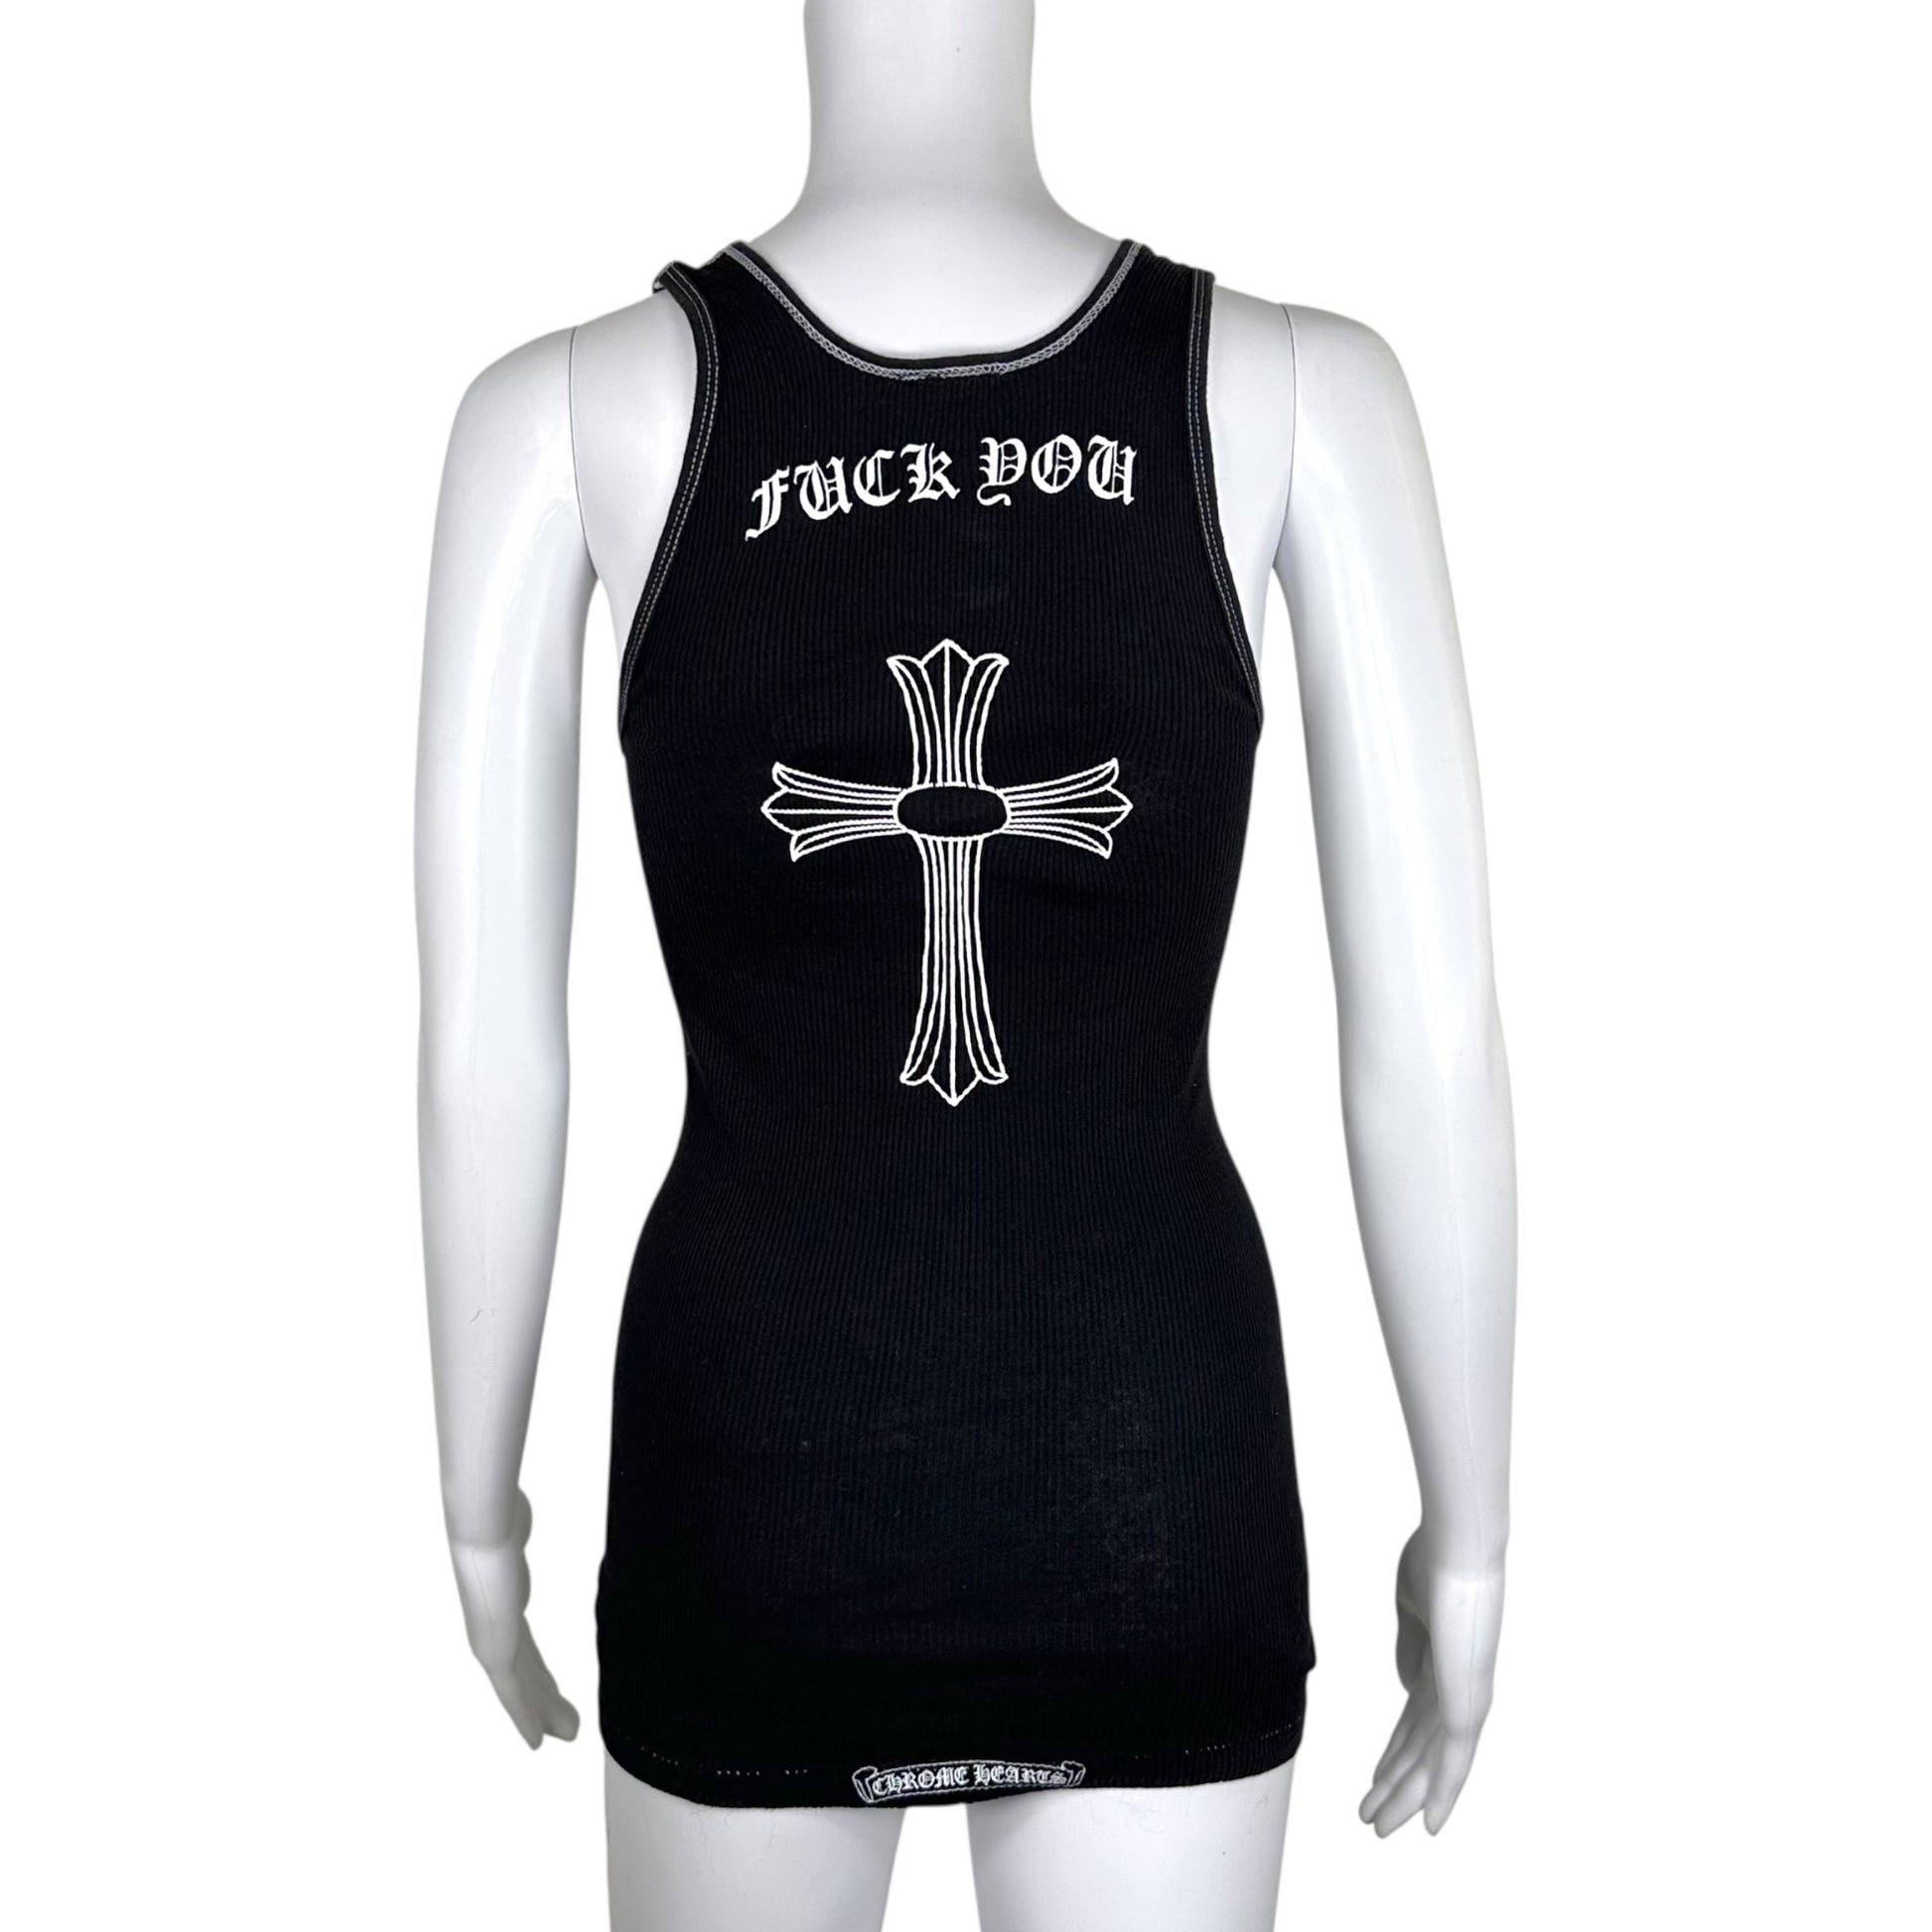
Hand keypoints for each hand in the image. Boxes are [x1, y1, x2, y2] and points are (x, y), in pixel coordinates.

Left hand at [448, 1488, 580, 1749]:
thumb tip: (518, 1502)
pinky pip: (513, 1695)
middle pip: (525, 1669)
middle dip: (544, 1695)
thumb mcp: (511, 1525)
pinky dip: (525, 1718)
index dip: (536, 1668)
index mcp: (499, 1603)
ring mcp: (491, 1641)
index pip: (522, 1643)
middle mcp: (493, 1626)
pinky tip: (536, 1742)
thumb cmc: (494, 1516)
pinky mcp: (494, 1652)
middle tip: (564, 1723)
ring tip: (567, 1733)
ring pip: (523, 1687)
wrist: (481, 1529)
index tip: (550, 1686)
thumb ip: (514, 1525)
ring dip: (543, 1711)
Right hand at [1359, 1528, 1502, 1835]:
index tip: (1373, 1775)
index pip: (1414, 1719)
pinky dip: (1442, 1794)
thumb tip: (1406, 1686)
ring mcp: (1466, 1698)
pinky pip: (1454, 1761)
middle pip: (1420, 1748)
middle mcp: (1459, 1687)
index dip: (1392, 1749)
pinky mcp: (1469, 1705)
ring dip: (1404, 1796)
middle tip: (1371, 1814)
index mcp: (1443, 1662)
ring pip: (1430, 1763)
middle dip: (1394, 1781)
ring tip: (1377, 1826)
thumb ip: (1411, 1650)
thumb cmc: (1434, 1561)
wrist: (1457, 1546)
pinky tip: (1429, 1824)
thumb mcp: (1411, 1608)